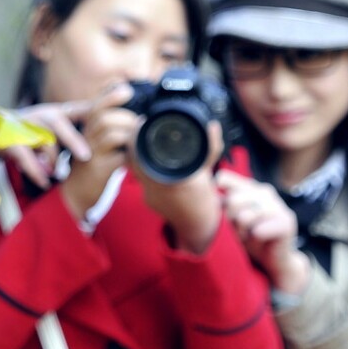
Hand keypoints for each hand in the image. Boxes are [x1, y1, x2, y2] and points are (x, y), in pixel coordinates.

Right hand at [3, 82, 132, 190]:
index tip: (118, 105)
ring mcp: (25, 128)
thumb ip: (84, 113)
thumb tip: (118, 100)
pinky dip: (34, 169)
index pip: (78, 110)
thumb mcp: (60, 118)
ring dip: (50, 157)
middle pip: (57, 123)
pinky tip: (45, 180)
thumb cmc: (36, 126)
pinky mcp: (10, 142)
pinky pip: (22, 155)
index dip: (97, 108)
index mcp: (57, 112)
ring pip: (39, 140)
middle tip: (87, 156)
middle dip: (71, 139)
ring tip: (58, 171)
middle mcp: (41, 117)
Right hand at [53, 83, 138, 220]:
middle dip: (126, 117)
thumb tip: (131, 110)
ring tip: (139, 139)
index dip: (110, 96)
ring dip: (130, 134)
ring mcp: (92, 154)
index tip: (127, 90)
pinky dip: (132, 155)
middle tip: (139, 123)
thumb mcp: (95, 142)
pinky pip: (120, 157)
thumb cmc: (90, 164)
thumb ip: (108, 127)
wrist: (75, 193)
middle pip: (104, 117)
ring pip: (112, 134)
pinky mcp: (99, 169)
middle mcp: (86, 138)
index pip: (96, 106)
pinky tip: (136, 157)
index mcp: (86, 129)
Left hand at [129, 120, 223, 253]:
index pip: (141, 153)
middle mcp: (156, 188)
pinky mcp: (148, 201)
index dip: (138, 135)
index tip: (141, 122)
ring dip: (138, 156)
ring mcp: (149, 196)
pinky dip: (145, 170)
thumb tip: (214, 126)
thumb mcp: (208, 171)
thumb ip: (211, 148)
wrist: (199, 226)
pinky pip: (141, 180)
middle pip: (133, 159)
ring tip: (144, 143)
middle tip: (139, 129)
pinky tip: (152, 164)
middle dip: (135, 143)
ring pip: (136, 169)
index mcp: (170, 179)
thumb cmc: (204, 198)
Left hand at [216, 169, 310, 294]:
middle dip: (231, 221)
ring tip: (249, 236)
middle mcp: (265, 191)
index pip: (224, 179)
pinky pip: (258, 230)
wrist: (273, 259)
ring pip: (245, 217)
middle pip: (232, 201)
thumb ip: (222, 203)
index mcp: (250, 186)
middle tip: (239, 231)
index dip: (219, 199)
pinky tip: (260, 239)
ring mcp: (277, 205)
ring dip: (243, 232)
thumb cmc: (249, 236)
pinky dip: (255, 238)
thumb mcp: (232, 217)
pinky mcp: (286, 222)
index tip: (224, 214)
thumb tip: (208, 188)